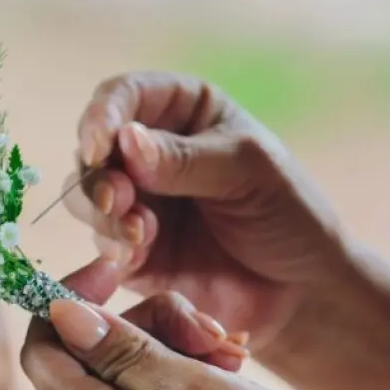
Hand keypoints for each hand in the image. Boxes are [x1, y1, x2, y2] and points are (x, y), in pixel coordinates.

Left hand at [20, 264, 365, 389]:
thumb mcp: (181, 385)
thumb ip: (117, 348)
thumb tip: (58, 315)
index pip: (42, 350)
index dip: (67, 300)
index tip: (115, 270)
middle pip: (97, 354)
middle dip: (151, 322)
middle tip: (207, 327)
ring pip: (135, 370)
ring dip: (180, 344)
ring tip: (230, 352)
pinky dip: (192, 372)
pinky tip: (232, 369)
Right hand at [68, 71, 346, 351]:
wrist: (304, 294)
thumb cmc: (291, 217)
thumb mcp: (249, 172)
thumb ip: (185, 158)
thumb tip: (124, 140)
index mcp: (186, 112)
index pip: (125, 94)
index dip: (103, 114)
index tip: (100, 143)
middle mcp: (153, 152)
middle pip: (94, 146)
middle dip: (98, 172)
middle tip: (118, 199)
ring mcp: (140, 202)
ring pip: (86, 194)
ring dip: (100, 210)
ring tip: (136, 233)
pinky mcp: (132, 251)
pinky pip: (100, 241)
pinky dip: (110, 245)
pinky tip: (136, 256)